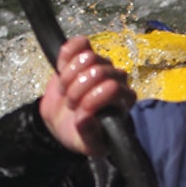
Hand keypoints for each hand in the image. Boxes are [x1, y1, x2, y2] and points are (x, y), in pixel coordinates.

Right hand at [40, 37, 134, 155]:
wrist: (62, 121)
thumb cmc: (79, 133)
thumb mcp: (85, 143)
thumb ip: (88, 135)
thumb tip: (84, 118)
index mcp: (123, 101)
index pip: (114, 88)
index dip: (93, 98)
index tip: (80, 113)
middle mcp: (116, 79)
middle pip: (99, 71)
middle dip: (77, 89)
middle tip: (70, 103)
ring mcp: (100, 64)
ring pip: (87, 57)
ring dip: (69, 76)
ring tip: (65, 90)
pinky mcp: (84, 54)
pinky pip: (79, 43)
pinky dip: (67, 54)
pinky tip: (62, 67)